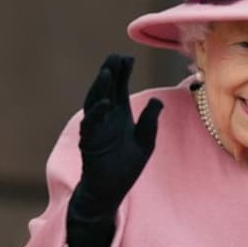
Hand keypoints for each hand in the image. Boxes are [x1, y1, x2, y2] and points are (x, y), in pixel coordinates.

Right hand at [76, 54, 162, 216]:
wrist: (111, 191)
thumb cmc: (126, 167)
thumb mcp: (145, 141)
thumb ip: (150, 121)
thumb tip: (158, 100)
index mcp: (120, 116)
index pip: (119, 89)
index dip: (122, 73)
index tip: (128, 57)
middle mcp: (106, 118)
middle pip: (106, 90)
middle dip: (110, 73)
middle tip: (115, 56)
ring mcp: (96, 129)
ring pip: (95, 102)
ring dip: (100, 87)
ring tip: (107, 72)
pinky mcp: (89, 143)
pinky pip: (91, 125)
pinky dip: (97, 113)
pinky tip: (106, 102)